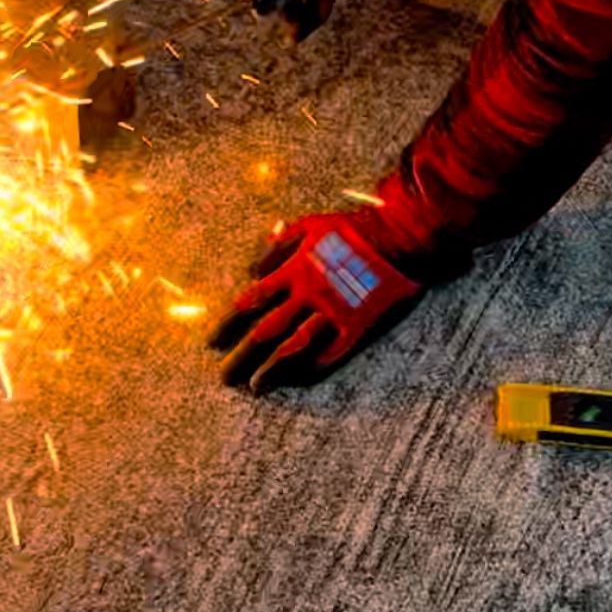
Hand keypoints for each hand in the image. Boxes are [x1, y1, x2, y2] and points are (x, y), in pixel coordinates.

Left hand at [208, 211, 422, 391]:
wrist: (399, 236)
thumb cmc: (351, 228)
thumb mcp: (310, 224)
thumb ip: (278, 245)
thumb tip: (252, 269)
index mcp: (294, 270)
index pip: (251, 301)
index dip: (229, 323)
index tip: (212, 342)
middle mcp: (308, 295)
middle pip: (266, 330)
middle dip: (241, 355)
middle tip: (224, 376)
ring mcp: (333, 314)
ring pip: (294, 347)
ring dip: (272, 369)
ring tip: (254, 387)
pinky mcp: (357, 327)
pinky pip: (331, 354)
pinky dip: (312, 368)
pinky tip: (297, 380)